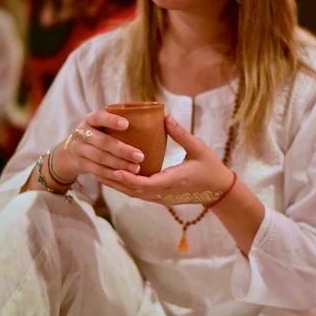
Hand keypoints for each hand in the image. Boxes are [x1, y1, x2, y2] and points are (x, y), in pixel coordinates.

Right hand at [49, 109, 145, 184]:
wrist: (68, 153)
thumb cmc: (96, 136)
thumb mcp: (100, 127)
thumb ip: (117, 124)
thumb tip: (156, 119)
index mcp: (90, 120)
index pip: (99, 117)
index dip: (111, 120)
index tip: (127, 124)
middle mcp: (82, 133)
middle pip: (102, 141)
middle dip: (122, 149)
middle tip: (140, 156)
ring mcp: (79, 149)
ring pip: (100, 157)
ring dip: (119, 164)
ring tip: (136, 168)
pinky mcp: (80, 164)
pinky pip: (97, 169)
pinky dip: (111, 173)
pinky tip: (124, 176)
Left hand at [105, 114, 233, 202]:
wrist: (219, 191)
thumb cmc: (211, 168)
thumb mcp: (198, 148)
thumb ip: (180, 134)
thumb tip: (165, 117)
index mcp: (173, 180)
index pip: (146, 184)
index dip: (129, 179)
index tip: (115, 170)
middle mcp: (164, 193)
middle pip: (134, 191)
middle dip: (115, 182)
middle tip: (96, 169)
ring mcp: (162, 198)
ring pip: (135, 194)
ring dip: (117, 185)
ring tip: (98, 173)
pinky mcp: (161, 198)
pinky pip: (140, 194)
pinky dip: (126, 186)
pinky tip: (114, 177)